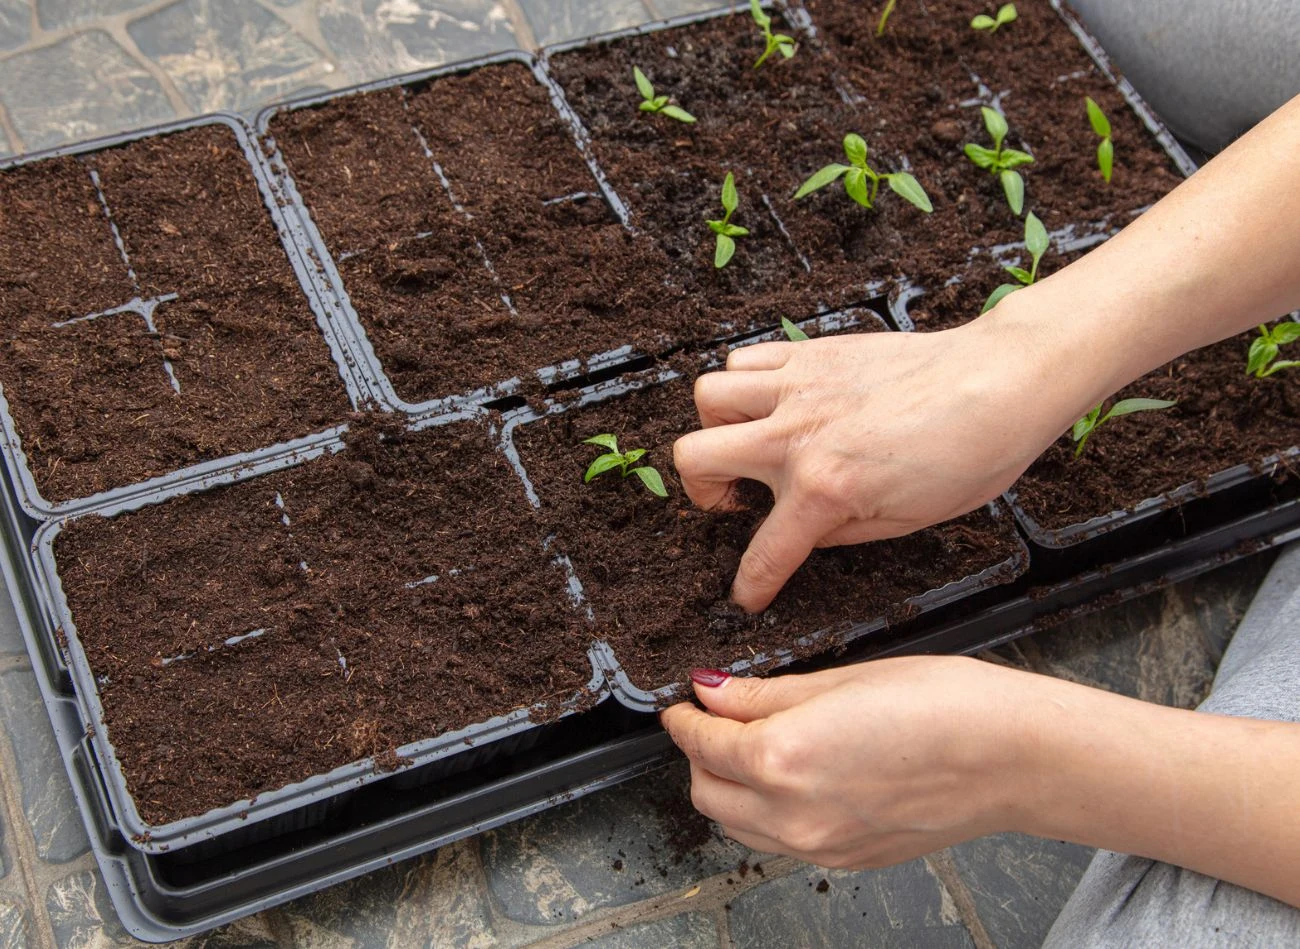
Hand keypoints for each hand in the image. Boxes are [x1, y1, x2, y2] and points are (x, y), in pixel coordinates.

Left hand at [659, 657, 1041, 868]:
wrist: (1012, 757)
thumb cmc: (942, 705)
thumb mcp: (839, 679)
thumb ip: (764, 693)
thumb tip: (713, 691)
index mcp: (782, 758)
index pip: (702, 742)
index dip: (684, 717)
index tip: (684, 702)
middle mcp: (792, 813)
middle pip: (707, 793)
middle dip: (700, 755)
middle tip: (716, 719)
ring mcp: (819, 846)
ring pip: (738, 826)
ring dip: (729, 789)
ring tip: (753, 747)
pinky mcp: (846, 860)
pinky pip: (780, 842)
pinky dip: (767, 813)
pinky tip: (794, 778)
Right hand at [673, 308, 1100, 610]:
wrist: (1003, 382)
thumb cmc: (971, 454)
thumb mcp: (905, 522)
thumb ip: (839, 532)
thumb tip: (805, 531)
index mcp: (825, 487)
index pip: (764, 552)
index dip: (750, 585)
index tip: (746, 595)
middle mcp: (798, 433)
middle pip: (694, 456)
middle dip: (703, 490)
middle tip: (735, 499)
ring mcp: (800, 386)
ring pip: (710, 395)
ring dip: (719, 425)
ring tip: (750, 441)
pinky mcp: (813, 352)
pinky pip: (744, 358)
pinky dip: (745, 381)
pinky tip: (776, 402)